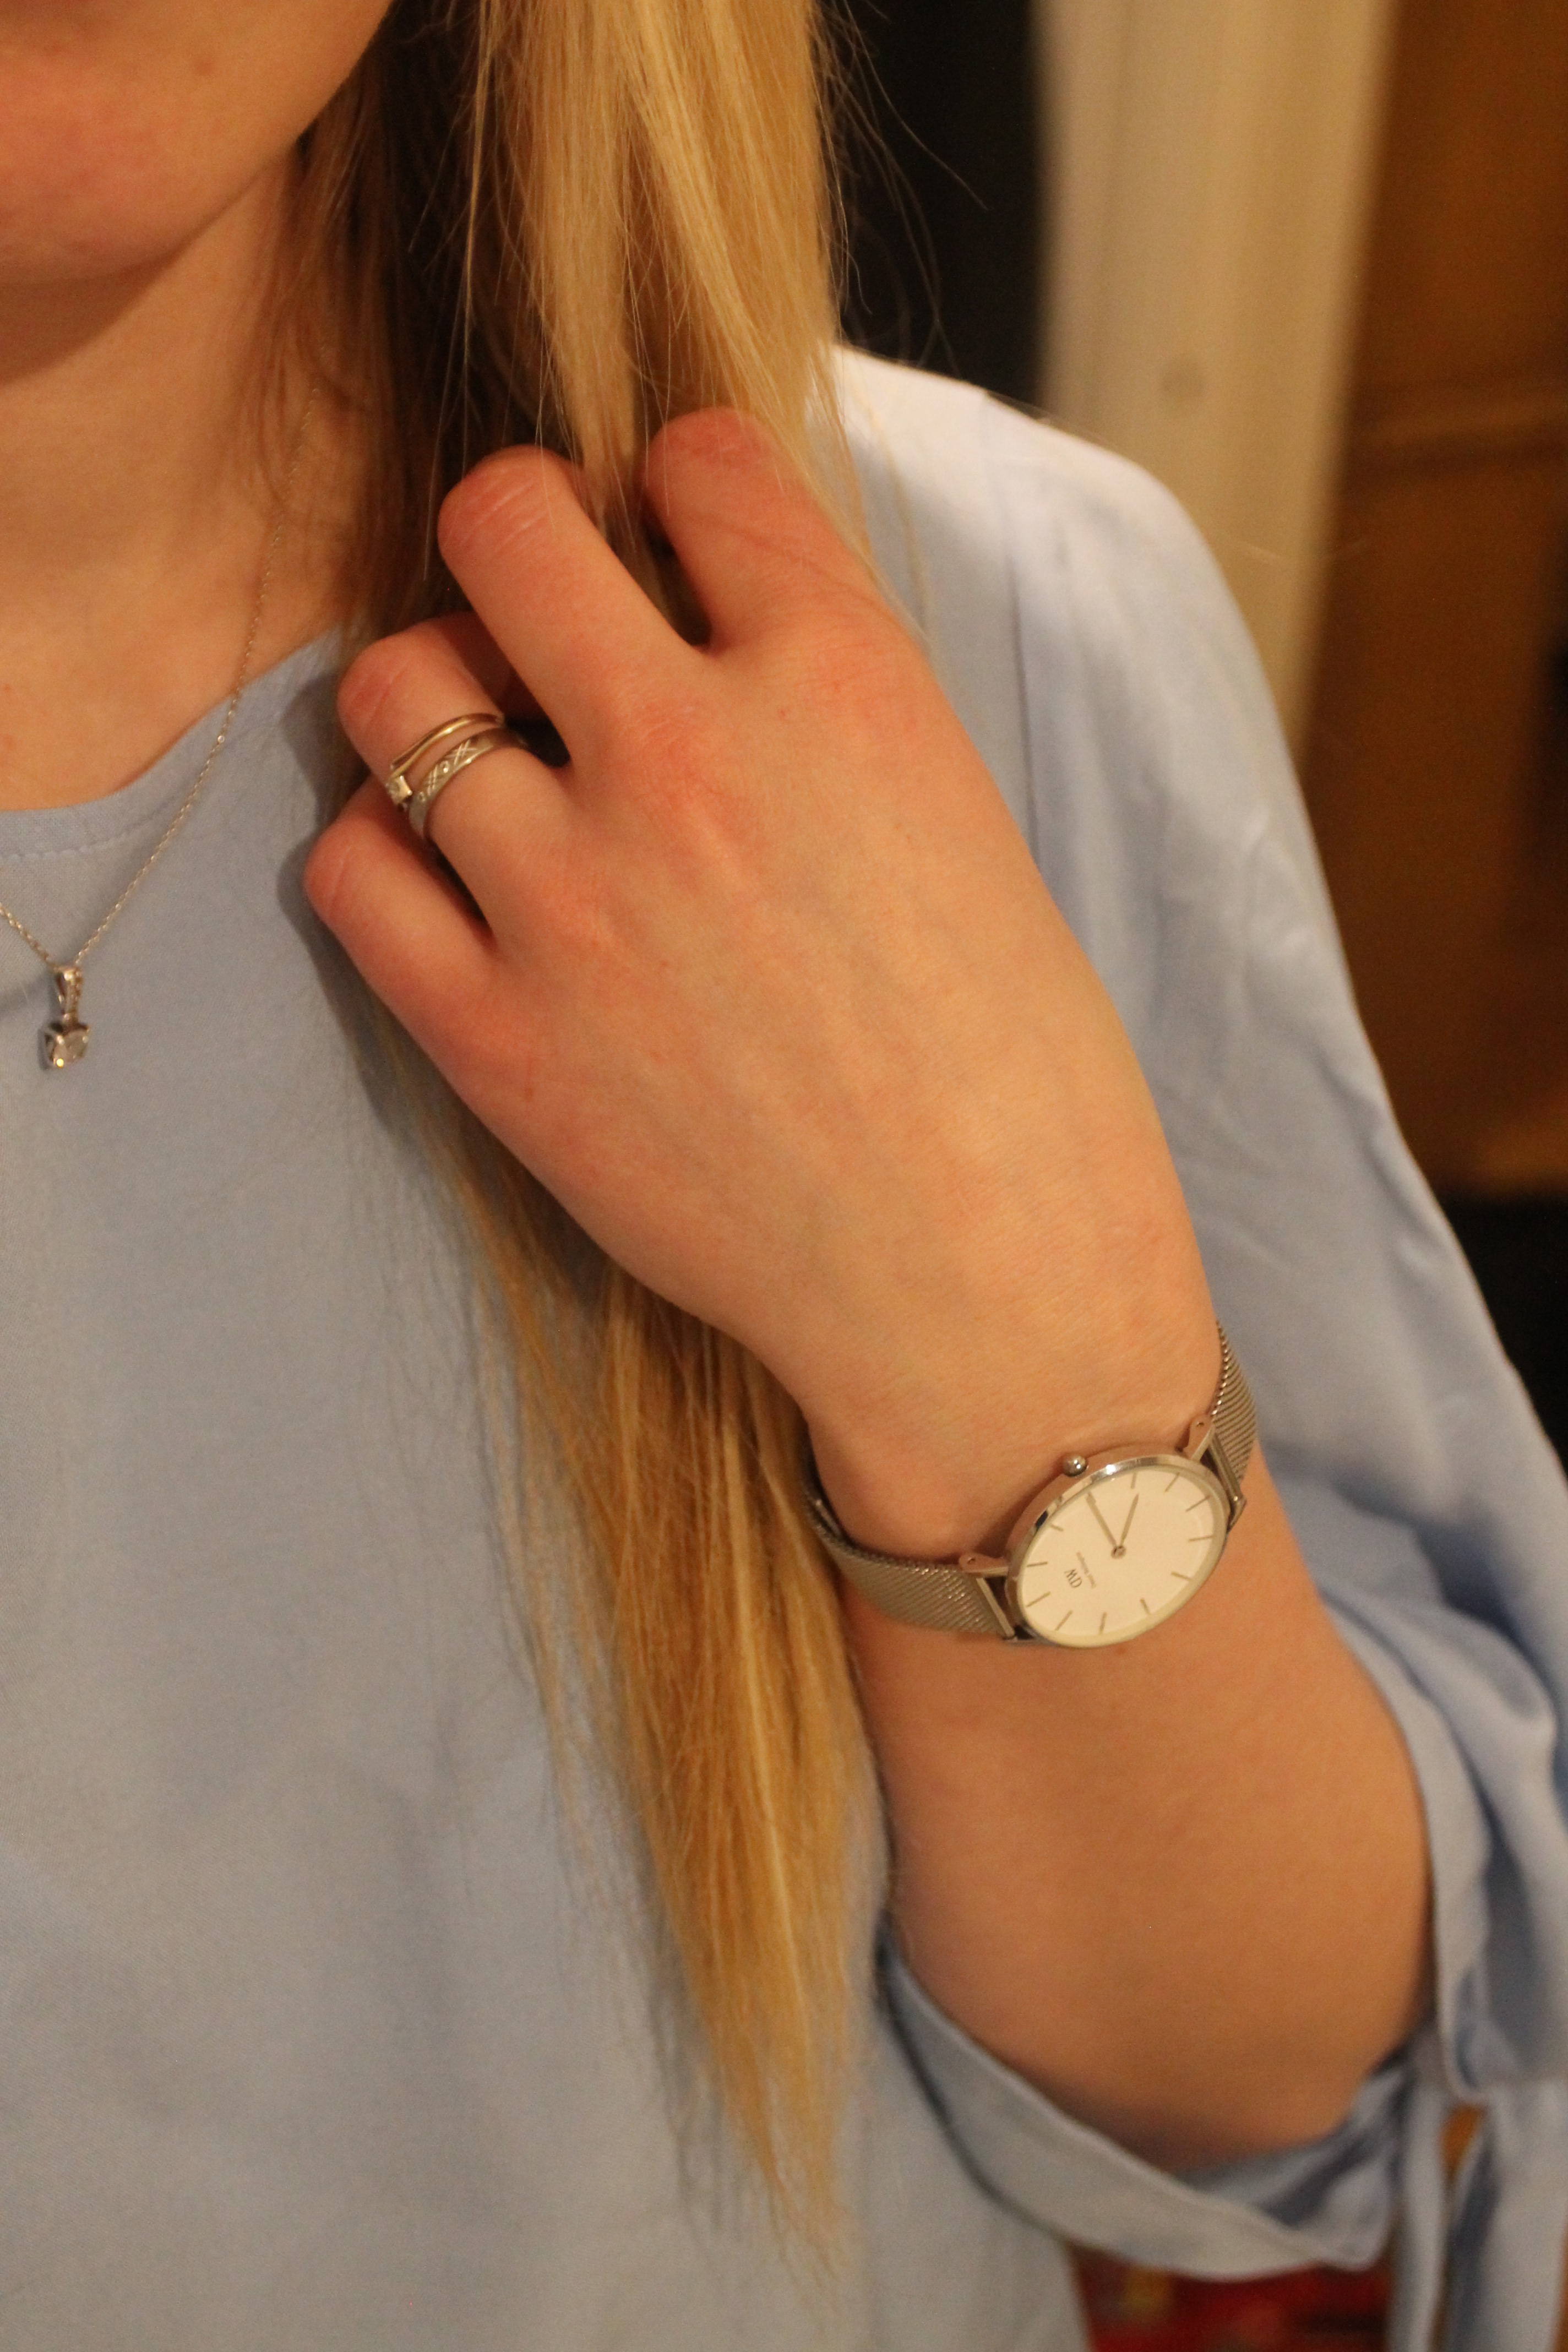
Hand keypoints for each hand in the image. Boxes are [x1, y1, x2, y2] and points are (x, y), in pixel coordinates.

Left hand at [304, 411, 1216, 1555]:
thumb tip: (694, 603)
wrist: (985, 1286)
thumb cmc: (1009, 1067)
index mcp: (847, 681)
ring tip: (494, 761)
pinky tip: (457, 885)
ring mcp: (574, 897)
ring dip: (437, 696)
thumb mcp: (957, 818)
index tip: (674, 546)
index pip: (697, 459)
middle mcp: (693, 756)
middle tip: (547, 614)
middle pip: (502, 518)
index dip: (675, 486)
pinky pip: (350, 865)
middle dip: (519, 536)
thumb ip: (824, 694)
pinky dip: (387, 853)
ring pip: (395, 685)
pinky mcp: (493, 1032)